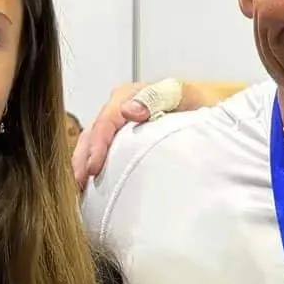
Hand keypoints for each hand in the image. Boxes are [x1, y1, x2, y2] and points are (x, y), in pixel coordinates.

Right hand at [71, 78, 189, 187]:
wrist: (205, 107)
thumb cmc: (194, 101)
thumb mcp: (181, 94)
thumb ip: (156, 97)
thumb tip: (128, 111)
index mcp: (127, 96)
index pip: (105, 121)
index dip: (97, 146)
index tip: (94, 168)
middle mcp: (118, 109)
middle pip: (92, 134)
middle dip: (82, 159)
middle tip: (78, 183)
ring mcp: (118, 125)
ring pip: (91, 144)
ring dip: (83, 165)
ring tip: (79, 188)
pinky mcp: (120, 139)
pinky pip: (101, 151)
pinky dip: (92, 166)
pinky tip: (90, 186)